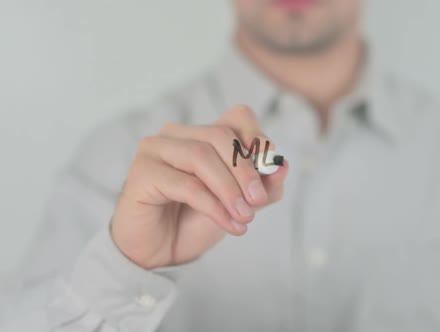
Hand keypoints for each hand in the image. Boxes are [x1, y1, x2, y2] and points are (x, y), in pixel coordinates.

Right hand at [110, 105, 288, 268]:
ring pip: (201, 156)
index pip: (237, 117)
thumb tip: (283, 167)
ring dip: (229, 190)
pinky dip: (213, 206)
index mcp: (202, 135)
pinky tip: (229, 224)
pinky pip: (186, 184)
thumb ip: (263, 188)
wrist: (161, 253)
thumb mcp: (240, 204)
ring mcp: (155, 150)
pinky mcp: (142, 173)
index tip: (270, 164)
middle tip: (258, 200)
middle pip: (220, 136)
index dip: (257, 136)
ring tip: (245, 217)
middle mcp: (176, 135)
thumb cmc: (196, 222)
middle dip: (245, 170)